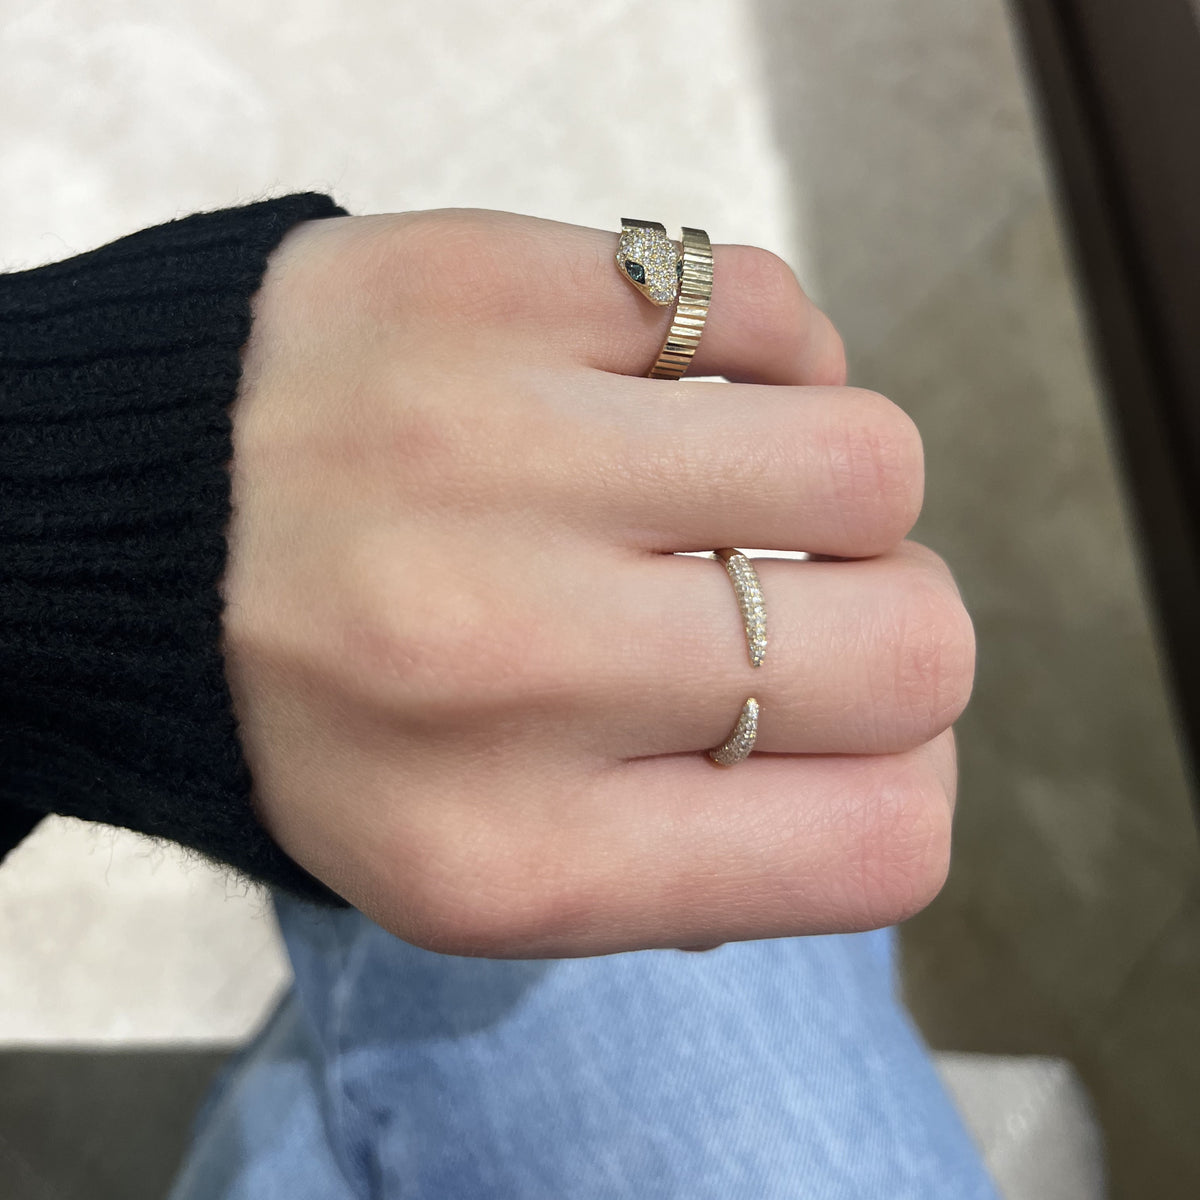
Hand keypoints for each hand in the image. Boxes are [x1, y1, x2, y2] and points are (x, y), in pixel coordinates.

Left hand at [220, 209, 973, 957]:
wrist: (121, 535)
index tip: (835, 734)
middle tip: (790, 601)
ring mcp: (493, 449)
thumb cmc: (322, 718)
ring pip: (868, 462)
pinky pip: (764, 306)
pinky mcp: (484, 286)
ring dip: (832, 490)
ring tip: (725, 492)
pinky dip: (763, 357)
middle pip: (919, 651)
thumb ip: (684, 865)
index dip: (900, 780)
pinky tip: (678, 394)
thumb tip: (871, 780)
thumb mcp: (468, 870)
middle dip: (893, 631)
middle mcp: (506, 664)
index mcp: (511, 861)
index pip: (882, 842)